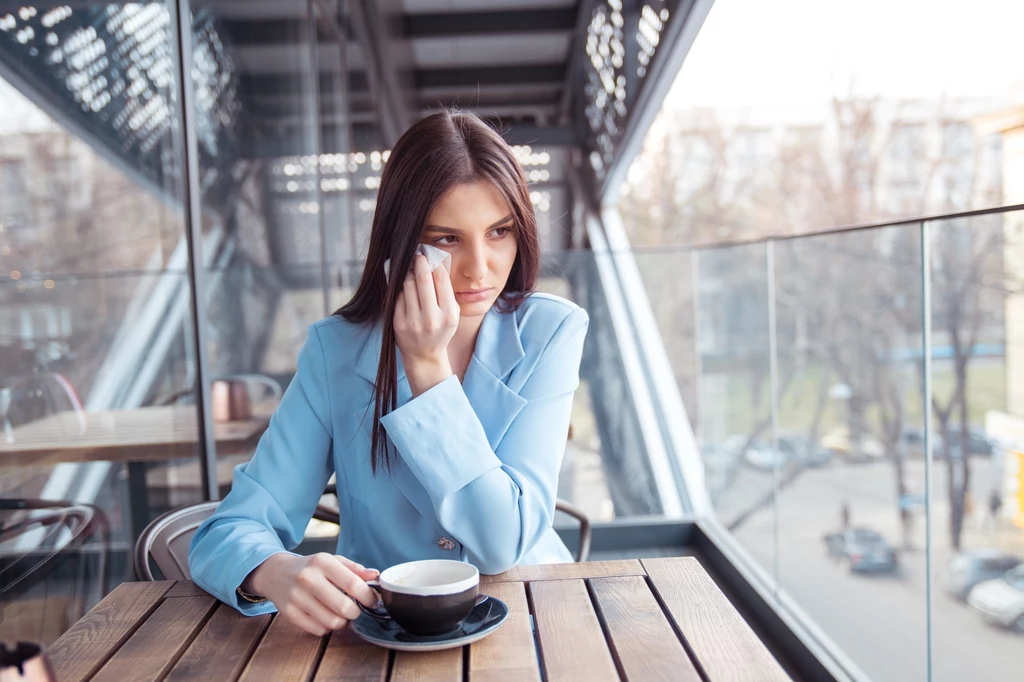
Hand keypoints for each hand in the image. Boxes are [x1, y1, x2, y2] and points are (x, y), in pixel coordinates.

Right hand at [247, 552, 379, 635]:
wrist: (275, 572)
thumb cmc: (310, 567)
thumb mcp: (332, 560)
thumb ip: (354, 568)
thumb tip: (375, 575)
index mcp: (322, 562)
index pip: (353, 584)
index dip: (368, 596)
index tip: (372, 601)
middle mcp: (308, 578)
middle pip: (344, 607)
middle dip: (356, 612)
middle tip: (355, 609)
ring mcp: (297, 597)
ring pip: (332, 622)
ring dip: (342, 622)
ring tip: (341, 614)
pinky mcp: (289, 613)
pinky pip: (318, 630)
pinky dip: (327, 627)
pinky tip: (326, 617)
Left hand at [394, 253, 459, 394]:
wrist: (424, 356)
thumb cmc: (440, 330)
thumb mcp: (452, 314)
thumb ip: (446, 292)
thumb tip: (436, 264)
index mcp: (449, 314)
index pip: (441, 279)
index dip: (434, 263)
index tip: (429, 255)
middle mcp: (431, 318)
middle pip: (423, 279)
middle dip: (419, 263)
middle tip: (417, 255)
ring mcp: (413, 321)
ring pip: (408, 285)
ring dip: (408, 273)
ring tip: (410, 268)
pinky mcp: (398, 323)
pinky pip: (398, 297)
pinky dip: (401, 288)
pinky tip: (404, 285)